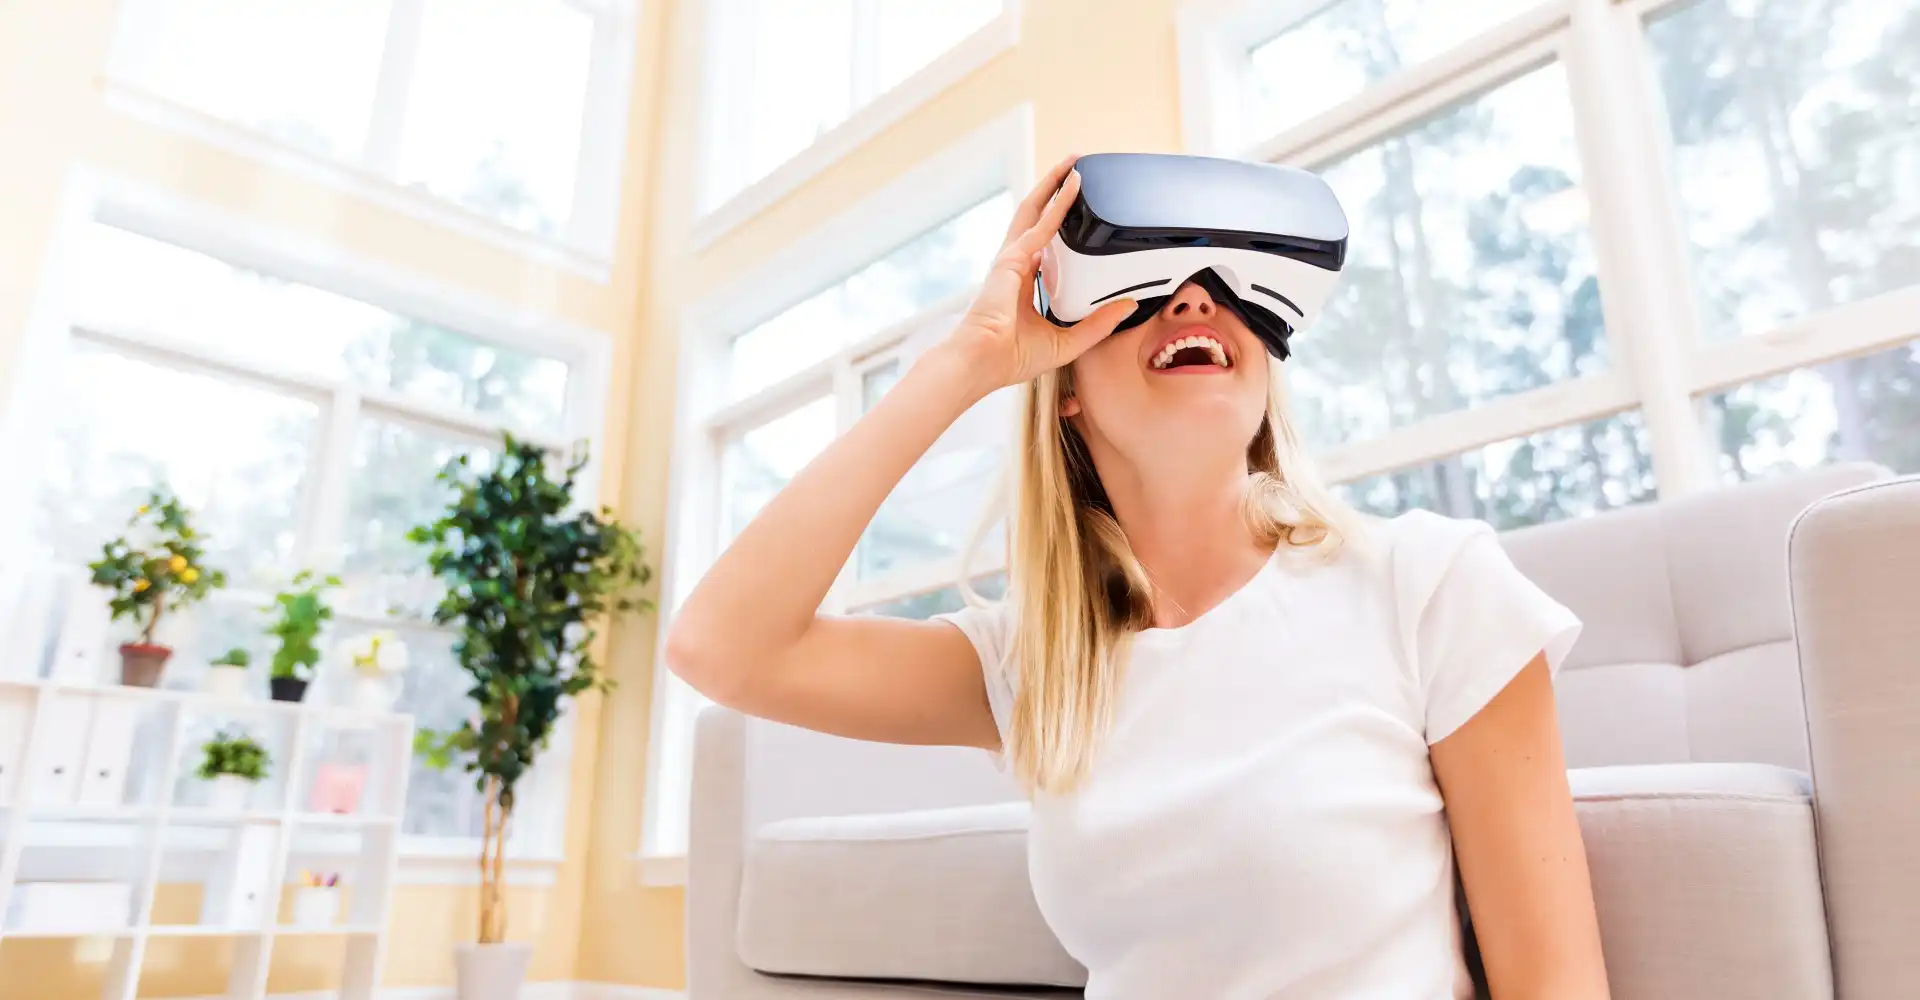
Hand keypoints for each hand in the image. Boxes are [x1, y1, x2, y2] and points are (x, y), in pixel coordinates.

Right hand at [944, 155, 1139, 392]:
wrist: (983, 363)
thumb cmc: (1011, 358)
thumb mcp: (1068, 341)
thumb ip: (1097, 325)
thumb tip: (1126, 308)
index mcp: (1022, 282)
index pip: (1041, 242)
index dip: (1055, 223)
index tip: (1073, 210)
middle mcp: (1015, 264)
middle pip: (1034, 216)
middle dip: (1052, 190)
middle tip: (1074, 169)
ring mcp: (1011, 258)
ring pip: (1034, 209)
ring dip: (1053, 184)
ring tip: (1072, 164)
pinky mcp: (1012, 259)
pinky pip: (1042, 225)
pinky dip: (1059, 203)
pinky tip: (1073, 186)